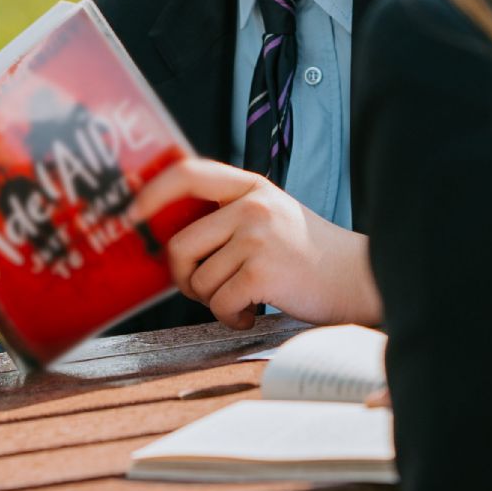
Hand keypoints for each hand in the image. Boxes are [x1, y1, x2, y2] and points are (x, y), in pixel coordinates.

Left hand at [127, 159, 383, 329]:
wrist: (359, 278)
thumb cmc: (309, 255)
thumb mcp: (271, 216)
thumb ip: (230, 216)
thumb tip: (171, 239)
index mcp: (251, 187)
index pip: (190, 173)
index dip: (153, 191)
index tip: (132, 213)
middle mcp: (252, 206)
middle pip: (180, 244)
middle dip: (183, 278)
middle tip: (207, 289)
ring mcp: (257, 237)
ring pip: (199, 281)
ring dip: (215, 302)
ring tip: (245, 298)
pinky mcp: (263, 272)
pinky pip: (219, 303)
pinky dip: (232, 317)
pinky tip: (254, 312)